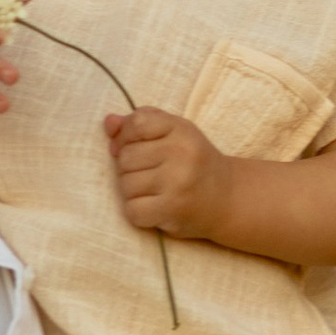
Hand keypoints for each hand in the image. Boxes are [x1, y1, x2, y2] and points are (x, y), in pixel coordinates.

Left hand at [103, 105, 230, 238]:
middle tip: (149, 173)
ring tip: (153, 191)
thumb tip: (109, 122)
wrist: (226, 198)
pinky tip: (154, 207)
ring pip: (125, 184)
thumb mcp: (174, 133)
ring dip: (132, 191)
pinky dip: (137, 211)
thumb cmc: (193, 162)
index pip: (136, 124)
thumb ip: (140, 123)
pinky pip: (132, 210)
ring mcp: (178, 183)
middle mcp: (182, 154)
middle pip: (126, 157)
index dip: (125, 137)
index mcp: (182, 130)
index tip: (134, 146)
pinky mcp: (173, 210)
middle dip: (129, 167)